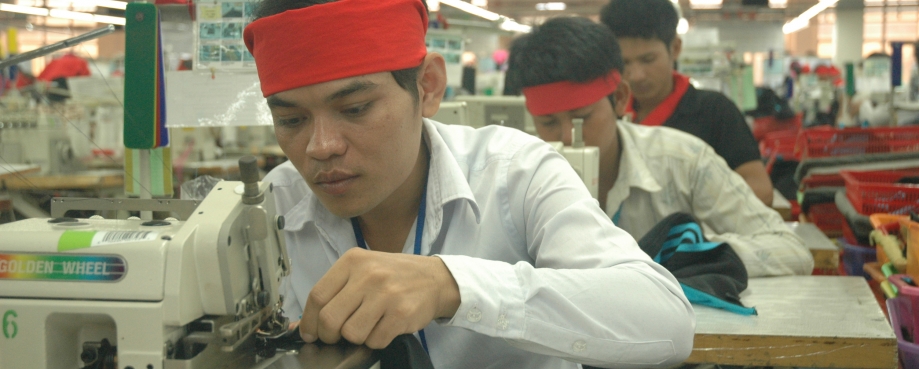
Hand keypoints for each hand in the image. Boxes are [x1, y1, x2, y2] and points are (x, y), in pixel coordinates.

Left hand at [300, 248, 460, 348]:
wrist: (435, 279)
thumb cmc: (394, 276)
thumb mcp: (363, 270)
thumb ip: (335, 292)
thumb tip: (303, 325)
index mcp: (353, 261)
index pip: (317, 296)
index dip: (309, 321)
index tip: (310, 333)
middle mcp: (368, 275)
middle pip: (330, 319)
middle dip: (329, 335)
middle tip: (337, 335)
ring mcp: (386, 294)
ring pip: (351, 333)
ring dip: (356, 337)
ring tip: (367, 326)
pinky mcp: (401, 313)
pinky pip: (374, 341)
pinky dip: (376, 341)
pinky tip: (384, 327)